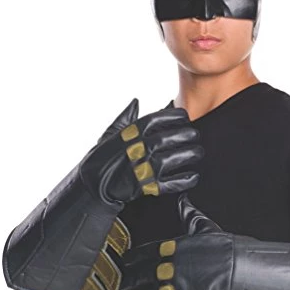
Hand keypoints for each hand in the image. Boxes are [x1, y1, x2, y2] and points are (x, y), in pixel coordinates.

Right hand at [80, 99, 204, 205]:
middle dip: (186, 135)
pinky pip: (169, 184)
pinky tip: (193, 176)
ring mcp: (141, 169)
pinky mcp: (144, 187)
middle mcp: (136, 149)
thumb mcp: (109, 135)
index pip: (156, 119)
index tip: (185, 116)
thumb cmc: (100, 159)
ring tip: (198, 152)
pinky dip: (183, 180)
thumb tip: (136, 101)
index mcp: (129, 135)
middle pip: (167, 138)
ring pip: (171, 159)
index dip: (174, 116)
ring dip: (188, 155)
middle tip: (195, 135)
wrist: (91, 187)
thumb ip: (124, 118)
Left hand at [120, 193, 233, 289]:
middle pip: (143, 274)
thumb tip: (184, 200)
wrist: (234, 265)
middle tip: (122, 283)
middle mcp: (169, 267)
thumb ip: (189, 213)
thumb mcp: (202, 225)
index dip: (134, 257)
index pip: (146, 252)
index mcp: (172, 248)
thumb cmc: (221, 245)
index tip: (126, 260)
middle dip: (130, 280)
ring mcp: (174, 285)